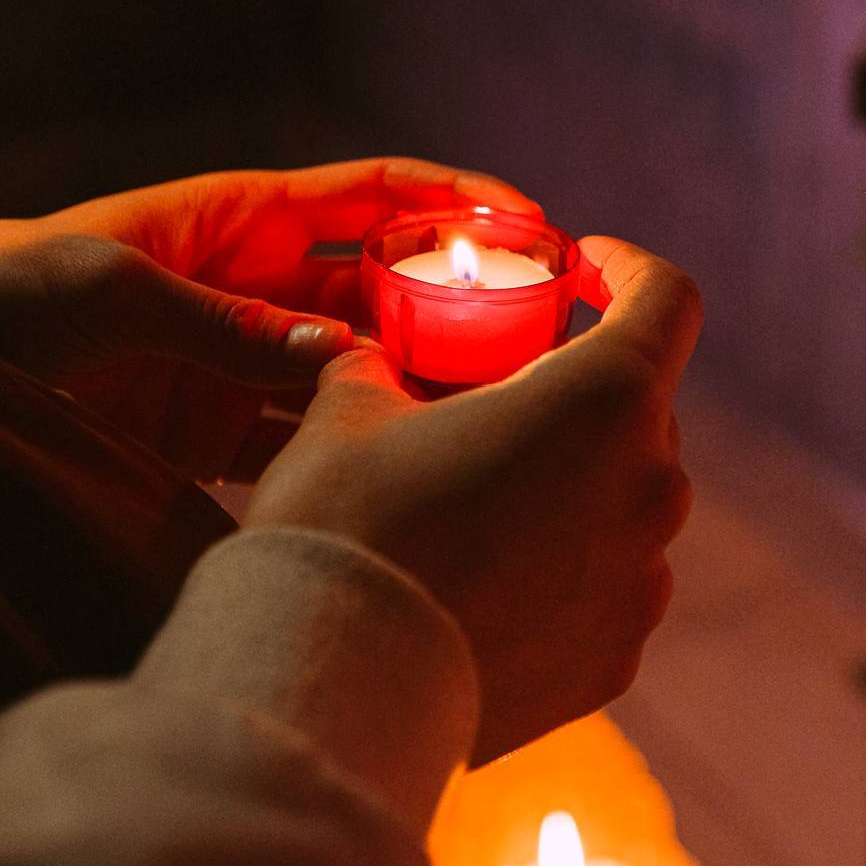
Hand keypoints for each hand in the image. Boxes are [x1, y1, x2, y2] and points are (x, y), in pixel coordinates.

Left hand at [0, 158, 538, 478]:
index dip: (453, 198)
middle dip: (453, 304)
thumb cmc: (16, 290)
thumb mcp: (115, 288)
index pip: (375, 196)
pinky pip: (307, 430)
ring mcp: (254, 360)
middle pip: (385, 289)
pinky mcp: (230, 425)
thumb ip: (228, 322)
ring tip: (477, 408)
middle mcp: (266, 289)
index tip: (525, 220)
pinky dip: (347, 442)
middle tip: (523, 336)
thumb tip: (337, 354)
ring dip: (411, 384)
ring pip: (358, 366)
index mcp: (248, 222)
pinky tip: (392, 460)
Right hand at [244, 237, 702, 763]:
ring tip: (489, 498)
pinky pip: (608, 581)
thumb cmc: (345, 523)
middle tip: (503, 396)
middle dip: (576, 388)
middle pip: (637, 407)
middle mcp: (649, 489)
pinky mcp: (616, 656)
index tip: (586, 267)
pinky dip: (567, 561)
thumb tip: (367, 358)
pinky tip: (494, 580)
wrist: (333, 683)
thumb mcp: (349, 411)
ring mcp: (641, 582)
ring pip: (625, 497)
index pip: (665, 300)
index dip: (630, 269)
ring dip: (572, 479)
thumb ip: (377, 365)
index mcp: (600, 401)